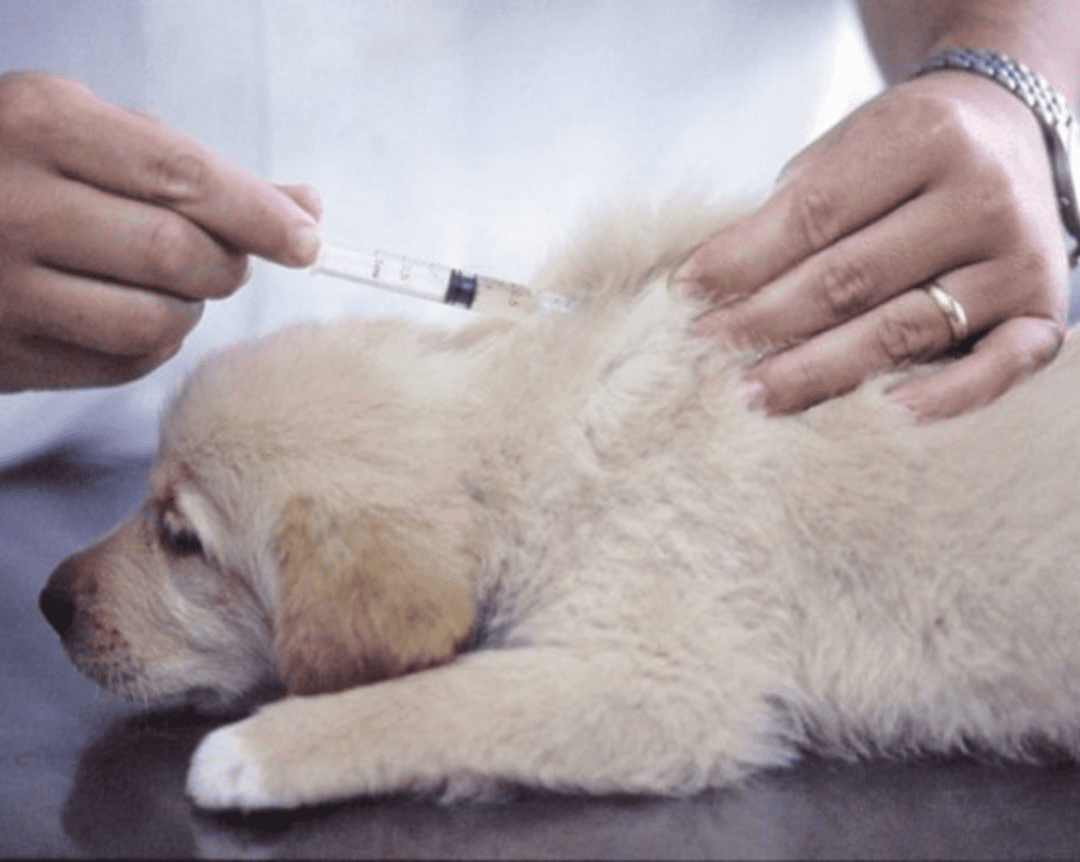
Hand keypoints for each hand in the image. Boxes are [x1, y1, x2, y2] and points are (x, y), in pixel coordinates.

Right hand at [0, 72, 322, 391]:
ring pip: (160, 321)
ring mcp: (3, 287)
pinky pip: (126, 363)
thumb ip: (195, 169)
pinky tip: (128, 308)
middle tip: (228, 258)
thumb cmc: (21, 169)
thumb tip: (306, 205)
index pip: (186, 177)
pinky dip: (153, 342)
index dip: (262, 216)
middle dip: (229, 263)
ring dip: (189, 307)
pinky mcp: (8, 352)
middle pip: (180, 254)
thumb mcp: (92, 135)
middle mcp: (15, 204)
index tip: (308, 240)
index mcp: (41, 123)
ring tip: (166, 280)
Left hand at [678, 71, 1069, 419]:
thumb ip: (788, 211)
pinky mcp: (1042, 312)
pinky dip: (944, 398)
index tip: (687, 292)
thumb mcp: (843, 152)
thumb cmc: (900, 157)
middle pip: (850, 278)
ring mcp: (1018, 258)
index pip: (813, 214)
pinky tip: (883, 415)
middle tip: (708, 349)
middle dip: (766, 321)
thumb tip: (708, 287)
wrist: (1004, 135)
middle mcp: (980, 195)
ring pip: (903, 330)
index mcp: (923, 136)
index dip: (742, 260)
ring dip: (818, 370)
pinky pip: (997, 368)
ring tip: (753, 393)